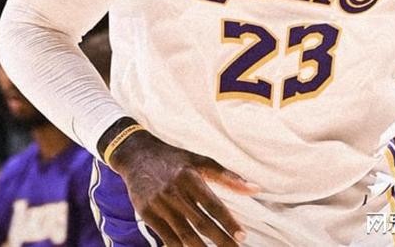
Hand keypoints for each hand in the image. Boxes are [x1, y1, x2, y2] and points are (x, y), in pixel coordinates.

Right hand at [109, 130, 258, 245]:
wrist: (137, 156)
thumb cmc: (175, 159)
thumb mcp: (201, 161)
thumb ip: (228, 177)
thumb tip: (256, 188)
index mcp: (190, 176)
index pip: (213, 204)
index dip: (228, 222)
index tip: (243, 236)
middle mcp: (175, 190)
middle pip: (201, 222)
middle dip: (221, 239)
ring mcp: (159, 203)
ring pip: (184, 234)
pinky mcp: (146, 213)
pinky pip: (167, 237)